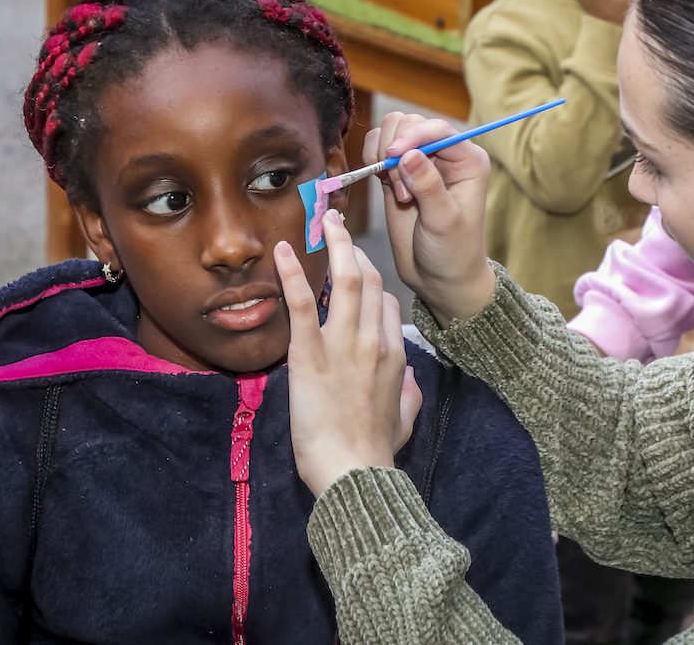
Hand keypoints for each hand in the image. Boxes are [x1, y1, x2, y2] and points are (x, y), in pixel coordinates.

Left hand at [278, 210, 422, 497]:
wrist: (354, 472)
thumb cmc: (376, 452)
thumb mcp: (406, 419)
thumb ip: (409, 394)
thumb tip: (408, 379)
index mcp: (394, 355)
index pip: (387, 303)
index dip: (371, 284)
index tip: (354, 271)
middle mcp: (374, 341)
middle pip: (370, 281)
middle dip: (354, 249)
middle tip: (338, 227)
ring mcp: (344, 345)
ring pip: (346, 280)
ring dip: (335, 245)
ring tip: (324, 220)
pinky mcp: (310, 355)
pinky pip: (303, 306)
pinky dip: (293, 275)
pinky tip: (284, 252)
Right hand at [365, 112, 496, 326]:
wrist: (440, 278)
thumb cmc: (453, 253)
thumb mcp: (445, 222)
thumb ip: (428, 186)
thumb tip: (408, 154)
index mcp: (467, 159)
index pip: (436, 128)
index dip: (412, 136)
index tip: (393, 155)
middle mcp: (445, 154)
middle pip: (409, 123)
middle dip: (396, 151)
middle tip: (402, 191)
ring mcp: (420, 161)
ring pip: (390, 131)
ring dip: (383, 157)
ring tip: (398, 193)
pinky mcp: (398, 172)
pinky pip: (377, 148)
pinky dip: (372, 160)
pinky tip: (385, 186)